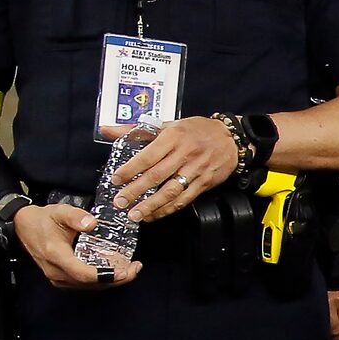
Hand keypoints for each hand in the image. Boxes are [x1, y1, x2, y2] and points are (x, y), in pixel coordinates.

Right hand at [12, 202, 139, 288]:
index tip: (125, 270)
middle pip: (90, 283)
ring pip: (90, 286)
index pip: (82, 273)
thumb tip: (92, 223)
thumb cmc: (43, 219)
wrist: (25, 226)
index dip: (106, 275)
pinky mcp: (62, 279)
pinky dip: (103, 280)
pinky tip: (116, 272)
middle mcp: (56, 270)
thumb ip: (75, 216)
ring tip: (132, 269)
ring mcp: (58, 277)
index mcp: (55, 254)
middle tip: (135, 268)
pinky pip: (85, 284)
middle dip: (116, 279)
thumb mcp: (59, 211)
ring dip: (112, 281)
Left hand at [112, 115, 238, 223]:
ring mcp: (196, 170)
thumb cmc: (197, 130)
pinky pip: (185, 199)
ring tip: (136, 215)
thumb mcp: (168, 124)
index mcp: (173, 137)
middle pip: (157, 176)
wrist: (231, 138)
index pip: (148, 156)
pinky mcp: (204, 183)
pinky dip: (168, 209)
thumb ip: (136, 129)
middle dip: (136, 191)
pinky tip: (155, 215)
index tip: (116, 180)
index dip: (131, 169)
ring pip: (171, 191)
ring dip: (152, 205)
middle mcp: (184, 154)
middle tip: (120, 202)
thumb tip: (107, 130)